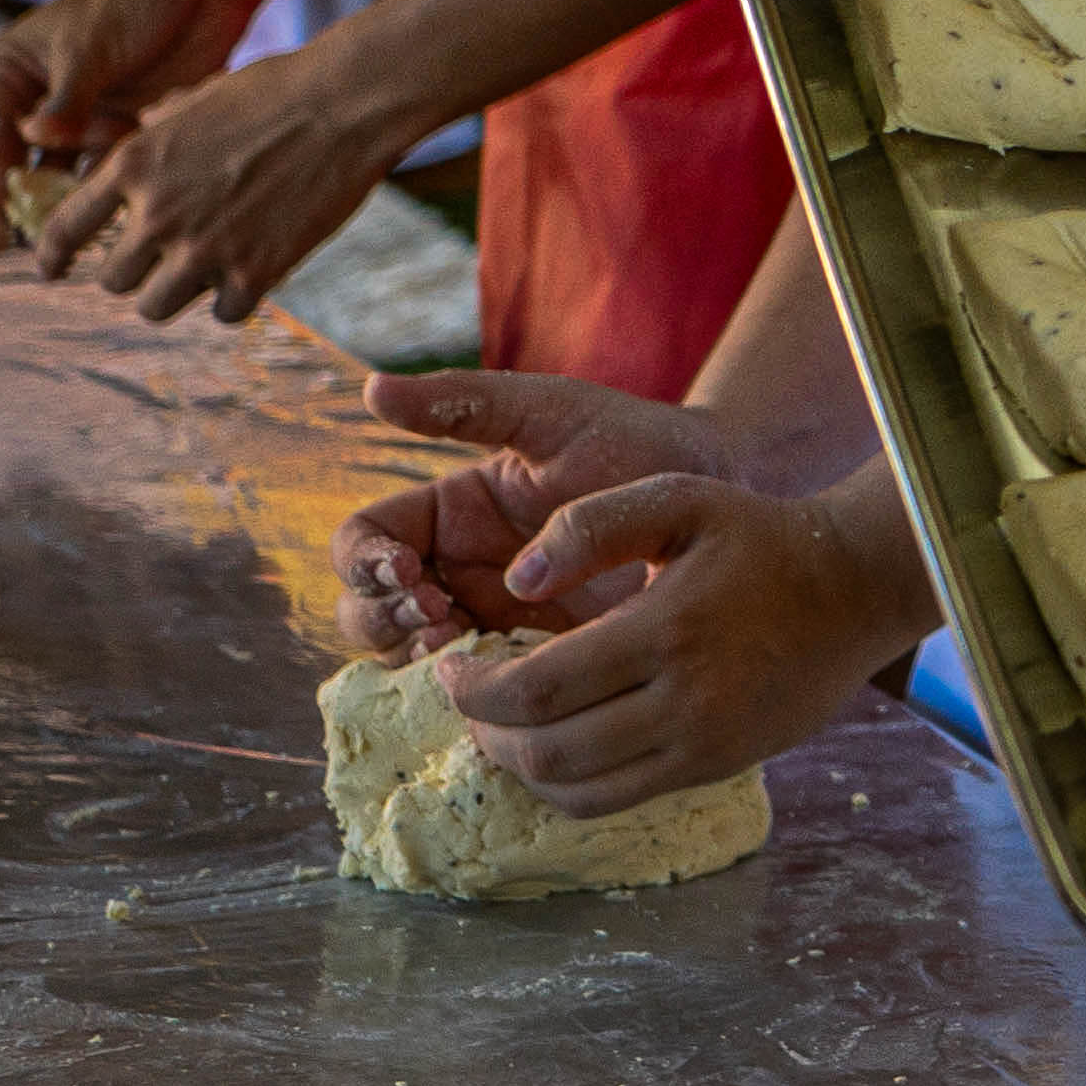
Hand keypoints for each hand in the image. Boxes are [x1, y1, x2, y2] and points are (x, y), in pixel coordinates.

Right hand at [0, 0, 243, 246]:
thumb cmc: (138, 1)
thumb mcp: (95, 47)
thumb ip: (68, 99)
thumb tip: (33, 139)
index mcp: (9, 71)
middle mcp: (34, 100)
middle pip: (15, 163)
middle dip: (14, 205)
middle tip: (6, 249)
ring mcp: (74, 119)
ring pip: (56, 177)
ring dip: (58, 208)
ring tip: (57, 251)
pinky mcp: (114, 131)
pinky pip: (98, 173)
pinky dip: (100, 195)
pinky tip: (105, 227)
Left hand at [33, 35, 413, 322]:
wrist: (346, 103)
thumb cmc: (277, 88)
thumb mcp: (195, 101)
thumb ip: (159, 135)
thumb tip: (147, 142)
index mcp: (134, 165)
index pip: (64, 230)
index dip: (53, 256)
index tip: (54, 270)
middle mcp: (158, 213)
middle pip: (112, 280)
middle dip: (134, 271)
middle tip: (162, 259)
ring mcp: (205, 248)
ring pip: (155, 307)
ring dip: (175, 293)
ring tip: (203, 273)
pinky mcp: (256, 271)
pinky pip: (223, 313)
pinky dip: (233, 299)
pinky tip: (251, 274)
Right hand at [335, 368, 735, 656]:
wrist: (723, 494)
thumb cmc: (636, 441)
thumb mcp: (553, 414)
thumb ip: (468, 405)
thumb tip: (371, 389)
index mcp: (446, 514)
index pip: (363, 542)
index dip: (363, 562)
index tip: (406, 569)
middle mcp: (455, 572)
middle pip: (367, 612)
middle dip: (384, 619)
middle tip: (440, 615)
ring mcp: (492, 621)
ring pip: (410, 661)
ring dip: (418, 661)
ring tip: (465, 646)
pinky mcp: (535, 662)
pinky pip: (478, 693)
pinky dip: (471, 696)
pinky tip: (505, 683)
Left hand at [428, 461, 936, 813]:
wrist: (858, 587)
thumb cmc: (761, 536)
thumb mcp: (680, 499)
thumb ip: (591, 524)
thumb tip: (517, 579)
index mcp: (668, 630)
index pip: (538, 687)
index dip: (475, 688)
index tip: (451, 667)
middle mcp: (685, 701)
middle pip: (546, 750)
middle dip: (486, 731)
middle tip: (468, 698)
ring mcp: (703, 744)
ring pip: (575, 790)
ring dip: (519, 766)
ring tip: (502, 728)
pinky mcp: (715, 766)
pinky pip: (617, 800)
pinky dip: (566, 787)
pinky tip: (554, 748)